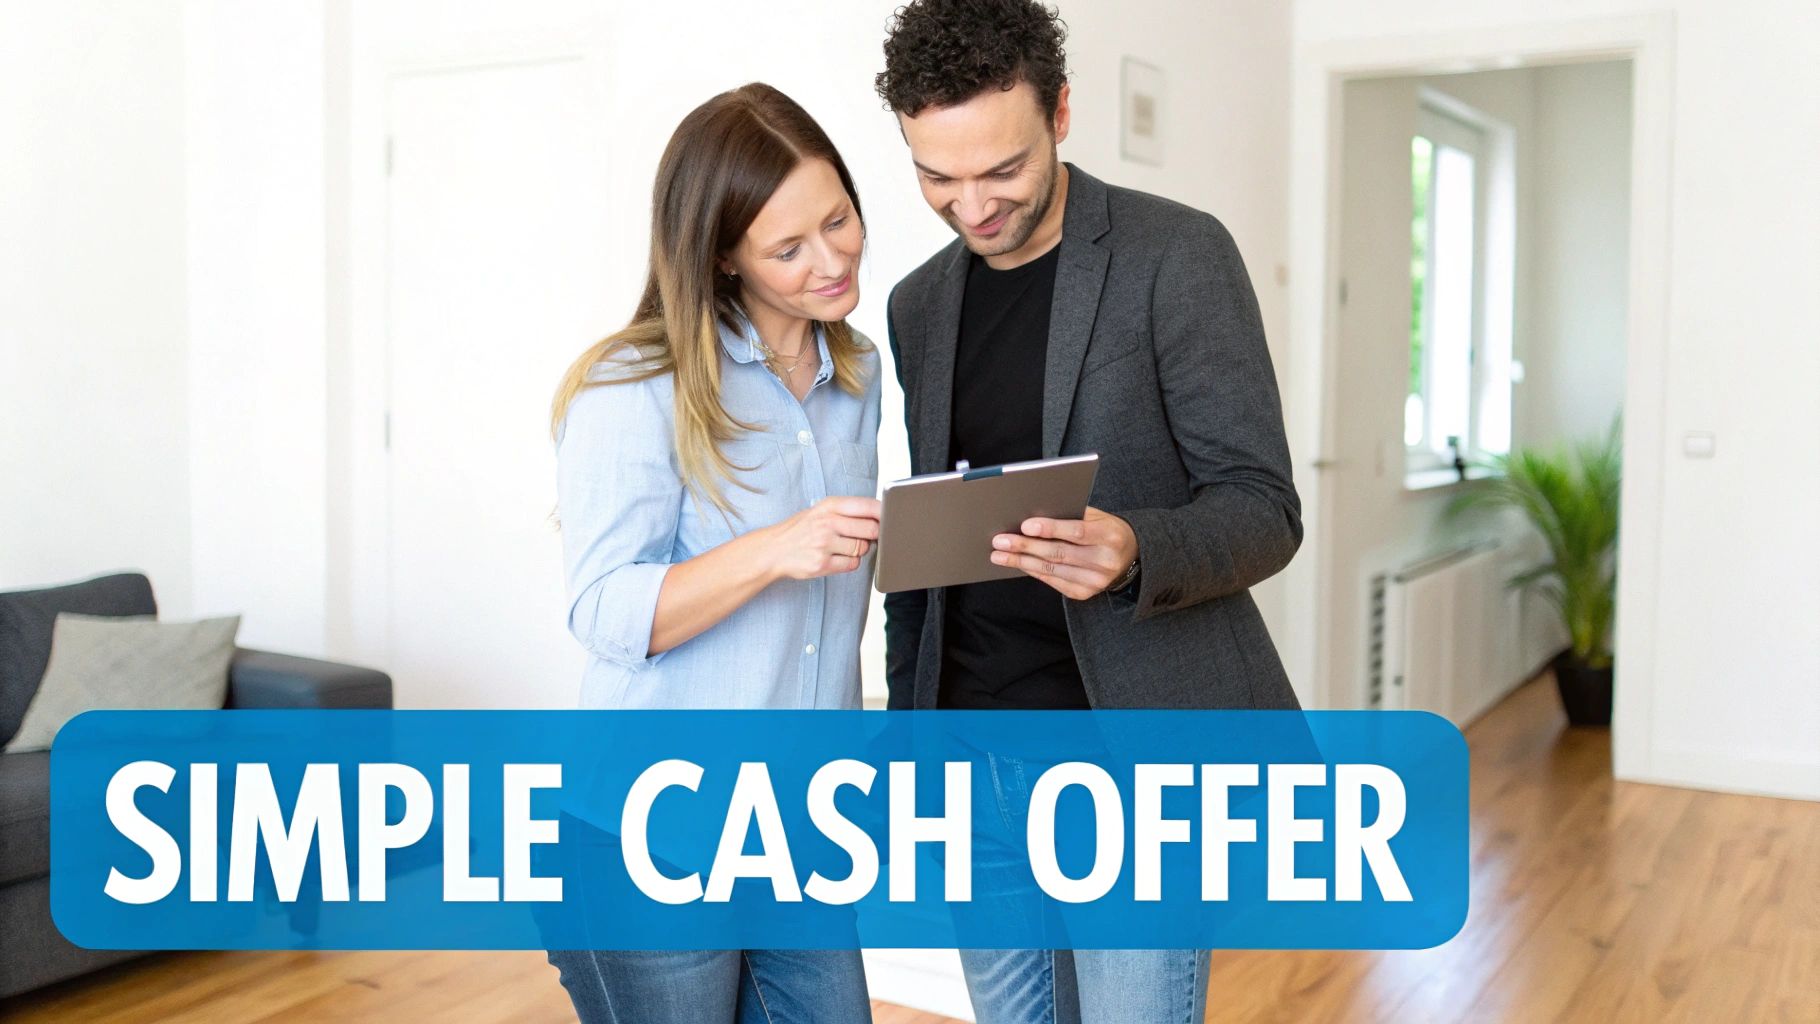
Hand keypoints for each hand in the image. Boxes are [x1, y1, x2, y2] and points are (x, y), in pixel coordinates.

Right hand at [764, 496, 881, 580]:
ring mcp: (824, 544)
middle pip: (871, 530)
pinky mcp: (822, 564)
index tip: (891, 518)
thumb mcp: (820, 511)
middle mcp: (827, 522)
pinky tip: (837, 558)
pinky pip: (852, 564)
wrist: (773, 550)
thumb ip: (848, 512)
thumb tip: (880, 517)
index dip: (884, 513)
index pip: (867, 506)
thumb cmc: (801, 529)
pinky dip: (850, 563)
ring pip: (862, 549)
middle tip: (867, 536)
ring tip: (843, 547)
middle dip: (874, 535)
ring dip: (859, 550)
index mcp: (829, 506)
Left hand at [990, 506, 1137, 599]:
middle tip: (1000, 541)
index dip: (1050, 529)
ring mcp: (1095, 581)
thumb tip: (1034, 513)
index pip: (1077, 532)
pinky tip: (1017, 563)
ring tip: (999, 554)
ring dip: (1021, 561)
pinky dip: (1032, 571)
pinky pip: (1052, 581)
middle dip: (1026, 547)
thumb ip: (1072, 514)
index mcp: (1109, 536)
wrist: (1129, 556)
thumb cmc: (1106, 530)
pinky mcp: (1084, 593)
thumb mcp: (1098, 517)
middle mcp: (1104, 561)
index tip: (1025, 525)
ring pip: (1052, 569)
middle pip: (1059, 553)